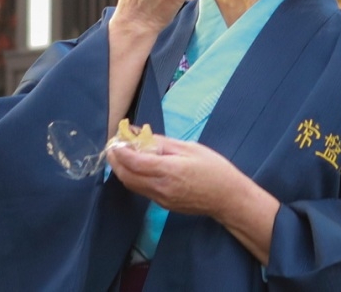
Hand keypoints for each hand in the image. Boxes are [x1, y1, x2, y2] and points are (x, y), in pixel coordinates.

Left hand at [109, 136, 279, 261]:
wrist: (227, 198)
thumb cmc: (214, 169)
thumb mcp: (190, 148)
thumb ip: (163, 143)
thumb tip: (142, 136)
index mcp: (169, 171)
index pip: (134, 162)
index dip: (121, 151)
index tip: (115, 140)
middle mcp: (160, 188)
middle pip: (127, 176)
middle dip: (115, 161)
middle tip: (113, 146)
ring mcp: (161, 199)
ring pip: (132, 185)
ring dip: (123, 171)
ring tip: (122, 155)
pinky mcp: (163, 205)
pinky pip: (142, 191)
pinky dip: (134, 178)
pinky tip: (138, 168)